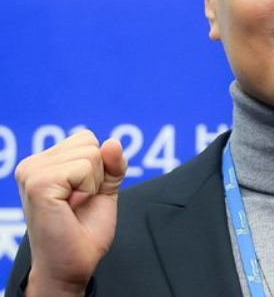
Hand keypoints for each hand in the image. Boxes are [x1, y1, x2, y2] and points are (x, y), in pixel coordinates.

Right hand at [15, 130, 126, 296]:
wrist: (72, 265)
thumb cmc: (84, 230)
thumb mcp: (105, 187)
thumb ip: (112, 162)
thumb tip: (112, 142)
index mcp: (44, 162)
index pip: (87, 138)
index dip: (97, 166)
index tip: (82, 193)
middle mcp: (33, 164)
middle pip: (89, 142)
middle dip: (95, 174)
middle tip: (77, 202)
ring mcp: (32, 172)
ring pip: (89, 153)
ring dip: (91, 184)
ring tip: (73, 206)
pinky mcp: (38, 184)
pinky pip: (84, 168)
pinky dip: (88, 189)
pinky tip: (70, 207)